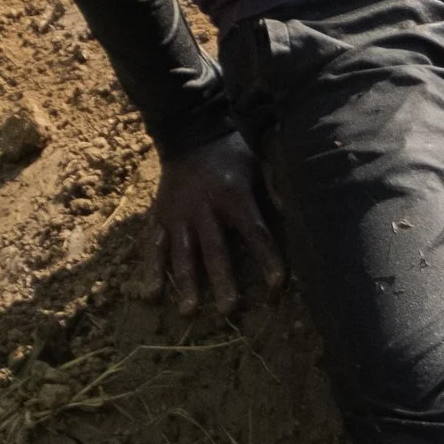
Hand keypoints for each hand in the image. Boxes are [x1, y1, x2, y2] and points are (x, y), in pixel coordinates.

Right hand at [152, 127, 283, 315]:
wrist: (189, 133)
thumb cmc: (232, 153)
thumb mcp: (258, 160)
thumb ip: (275, 184)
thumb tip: (293, 207)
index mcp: (233, 195)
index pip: (254, 232)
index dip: (266, 258)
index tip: (276, 284)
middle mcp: (204, 208)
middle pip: (215, 249)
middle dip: (222, 280)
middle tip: (229, 308)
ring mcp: (179, 215)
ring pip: (183, 253)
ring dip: (186, 282)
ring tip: (189, 310)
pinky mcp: (161, 218)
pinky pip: (154, 246)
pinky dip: (150, 270)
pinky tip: (150, 294)